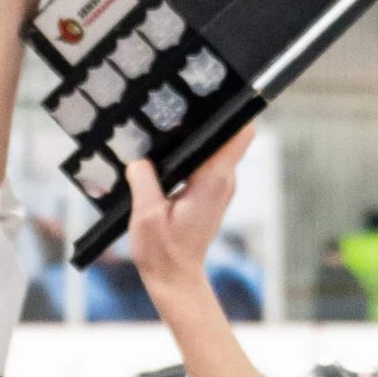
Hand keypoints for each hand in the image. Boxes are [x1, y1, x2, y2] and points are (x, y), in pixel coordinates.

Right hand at [124, 128, 254, 303]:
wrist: (175, 278)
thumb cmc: (163, 252)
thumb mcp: (145, 215)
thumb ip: (143, 179)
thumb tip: (139, 159)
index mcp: (212, 181)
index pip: (238, 134)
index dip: (230, 112)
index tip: (208, 97)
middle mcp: (223, 181)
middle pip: (226, 134)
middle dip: (204, 119)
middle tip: (174, 112)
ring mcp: (220, 186)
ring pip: (215, 146)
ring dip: (195, 137)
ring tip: (166, 132)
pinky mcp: (211, 191)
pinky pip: (206, 160)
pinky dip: (190, 153)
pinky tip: (167, 156)